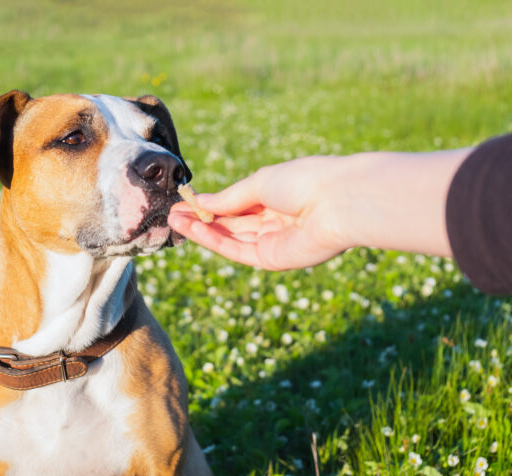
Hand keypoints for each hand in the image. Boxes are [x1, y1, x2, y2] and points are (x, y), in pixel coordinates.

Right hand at [168, 156, 350, 269]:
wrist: (339, 202)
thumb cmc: (306, 181)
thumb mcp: (259, 183)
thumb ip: (228, 198)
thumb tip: (200, 202)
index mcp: (277, 195)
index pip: (237, 203)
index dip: (210, 204)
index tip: (184, 202)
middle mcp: (275, 220)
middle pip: (231, 223)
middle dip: (201, 219)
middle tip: (171, 214)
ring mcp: (274, 241)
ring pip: (230, 238)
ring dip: (201, 230)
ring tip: (174, 221)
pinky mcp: (273, 259)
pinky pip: (237, 250)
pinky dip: (214, 241)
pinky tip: (194, 228)